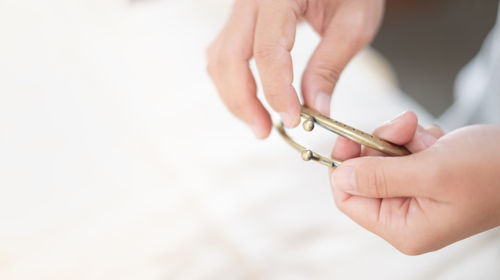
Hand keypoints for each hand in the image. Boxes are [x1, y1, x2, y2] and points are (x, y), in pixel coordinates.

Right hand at [206, 0, 384, 137]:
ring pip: (219, 58)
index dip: (277, 91)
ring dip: (233, 95)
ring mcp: (242, 8)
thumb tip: (315, 109)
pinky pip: (222, 52)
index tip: (293, 119)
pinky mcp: (241, 18)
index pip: (268, 50)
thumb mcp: (354, 21)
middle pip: (229, 57)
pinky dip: (231, 81)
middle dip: (244, 102)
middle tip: (265, 131)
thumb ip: (330, 65)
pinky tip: (249, 99)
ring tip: (258, 122)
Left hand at [330, 111, 499, 254]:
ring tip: (428, 136)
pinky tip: (438, 140)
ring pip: (383, 158)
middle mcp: (406, 216)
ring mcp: (417, 196)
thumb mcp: (430, 172)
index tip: (348, 137)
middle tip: (403, 126)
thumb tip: (340, 177)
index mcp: (403, 227)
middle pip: (365, 174)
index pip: (348, 200)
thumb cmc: (492, 171)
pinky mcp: (426, 178)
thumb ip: (379, 177)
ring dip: (400, 138)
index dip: (343, 167)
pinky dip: (415, 139)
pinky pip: (403, 152)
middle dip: (380, 144)